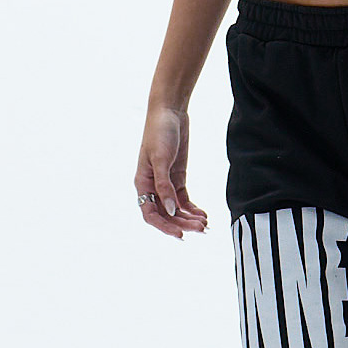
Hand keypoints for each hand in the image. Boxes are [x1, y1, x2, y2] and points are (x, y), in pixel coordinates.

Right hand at [135, 105, 208, 237]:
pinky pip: (183, 198)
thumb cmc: (159, 132)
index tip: (180, 235)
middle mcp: (153, 186)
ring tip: (205, 225)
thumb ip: (164, 185)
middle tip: (201, 229)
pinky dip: (192, 207)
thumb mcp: (161, 159)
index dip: (164, 226)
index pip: (151, 213)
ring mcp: (166, 181)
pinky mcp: (177, 175)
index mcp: (142, 183)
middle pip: (166, 213)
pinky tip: (203, 214)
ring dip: (189, 217)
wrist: (169, 112)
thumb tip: (169, 210)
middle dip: (183, 223)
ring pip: (176, 208)